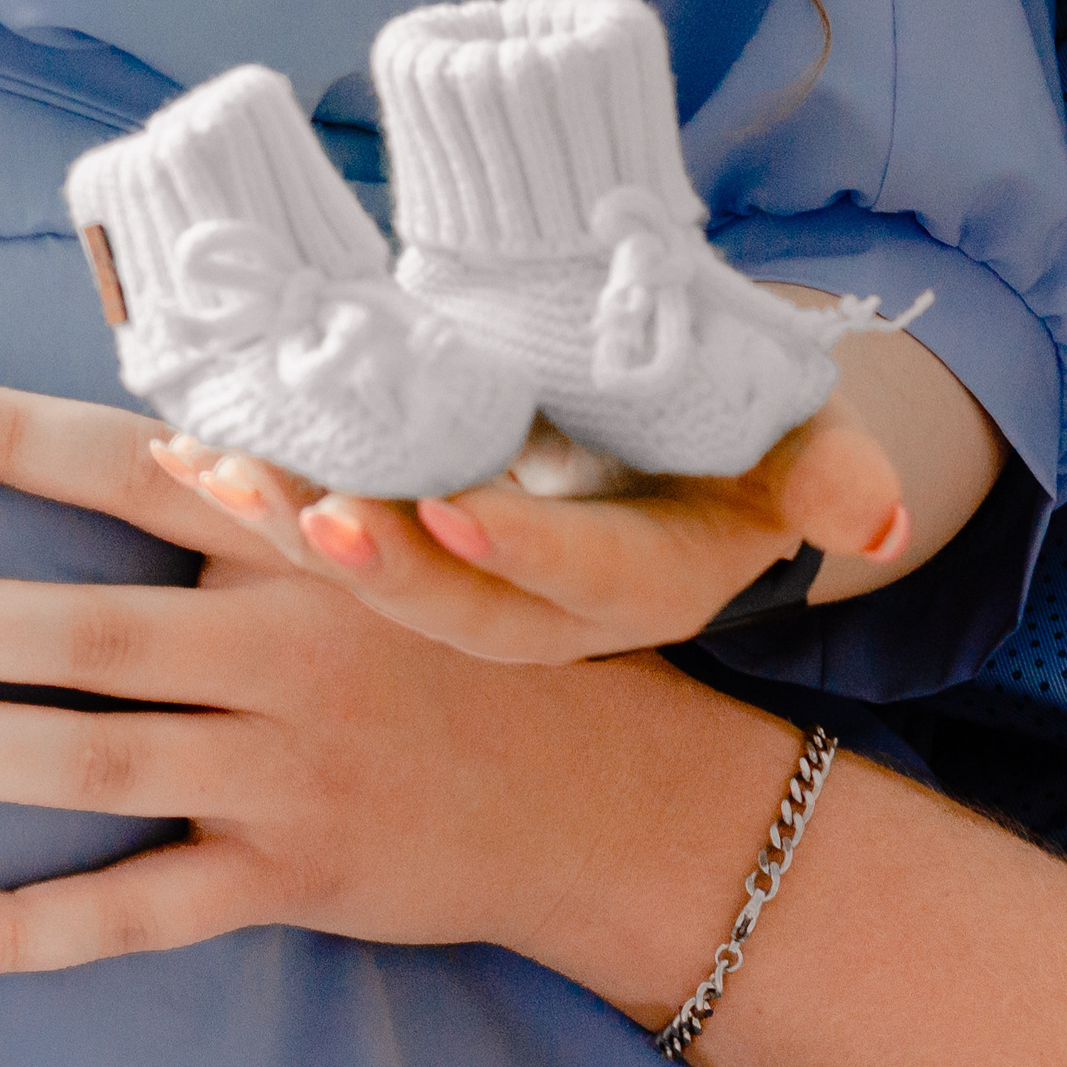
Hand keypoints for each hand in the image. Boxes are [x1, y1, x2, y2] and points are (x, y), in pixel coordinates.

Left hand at [0, 383, 797, 994]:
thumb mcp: (394, 539)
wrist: (604, 797)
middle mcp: (293, 649)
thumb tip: (124, 436)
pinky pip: (140, 909)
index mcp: (309, 543)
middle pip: (95, 632)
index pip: (147, 472)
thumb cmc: (466, 645)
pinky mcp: (291, 876)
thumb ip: (267, 493)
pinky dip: (27, 927)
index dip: (26, 443)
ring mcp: (288, 773)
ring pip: (100, 763)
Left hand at [147, 393, 905, 664]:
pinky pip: (323, 544)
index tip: (459, 511)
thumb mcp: (806, 467)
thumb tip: (881, 518)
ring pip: (372, 583)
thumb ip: (835, 481)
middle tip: (312, 512)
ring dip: (291, 534)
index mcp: (637, 587)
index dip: (523, 551)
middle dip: (382, 562)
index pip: (583, 580)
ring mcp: (463, 599)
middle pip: (452, 603)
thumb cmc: (739, 465)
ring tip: (221, 473)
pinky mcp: (403, 565)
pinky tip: (185, 453)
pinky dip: (255, 507)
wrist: (673, 531)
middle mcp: (538, 613)